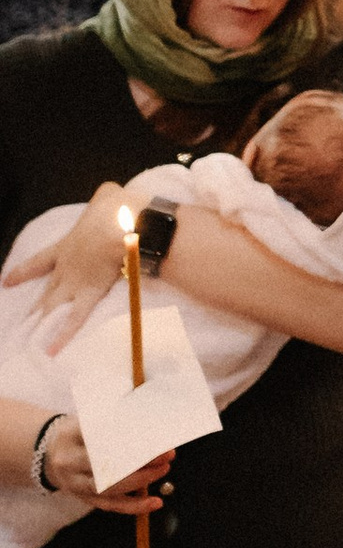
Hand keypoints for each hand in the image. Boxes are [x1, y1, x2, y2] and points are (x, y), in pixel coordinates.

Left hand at [20, 188, 137, 351]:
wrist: (126, 225)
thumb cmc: (117, 208)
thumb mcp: (108, 195)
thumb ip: (104, 199)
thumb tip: (109, 196)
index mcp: (68, 244)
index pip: (40, 260)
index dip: (23, 271)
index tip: (6, 281)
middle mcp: (67, 267)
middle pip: (46, 289)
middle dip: (32, 305)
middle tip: (18, 319)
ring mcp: (75, 282)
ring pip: (52, 307)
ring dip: (39, 323)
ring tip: (26, 339)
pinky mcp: (89, 294)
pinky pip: (73, 320)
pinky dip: (62, 336)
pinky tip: (50, 351)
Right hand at [40, 420, 171, 518]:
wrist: (47, 454)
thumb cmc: (78, 433)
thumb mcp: (87, 419)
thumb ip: (112, 419)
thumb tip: (151, 420)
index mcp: (70, 434)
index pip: (100, 434)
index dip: (126, 435)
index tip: (150, 433)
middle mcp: (70, 461)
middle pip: (105, 463)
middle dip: (139, 460)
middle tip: (166, 452)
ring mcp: (75, 483)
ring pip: (109, 487)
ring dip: (141, 480)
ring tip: (163, 469)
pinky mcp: (84, 498)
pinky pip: (111, 505)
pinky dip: (135, 506)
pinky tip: (155, 502)